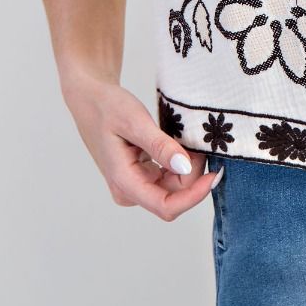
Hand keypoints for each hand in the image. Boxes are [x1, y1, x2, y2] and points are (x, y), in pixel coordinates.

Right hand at [62, 73, 220, 220]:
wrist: (90, 99)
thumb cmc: (108, 107)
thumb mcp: (135, 121)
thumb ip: (160, 146)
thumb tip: (184, 167)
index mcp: (125, 182)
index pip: (166, 206)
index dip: (194, 196)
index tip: (214, 174)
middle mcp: (129, 191)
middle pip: (173, 196)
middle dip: (192, 173)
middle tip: (199, 142)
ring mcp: (134, 185)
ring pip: (173, 188)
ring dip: (187, 168)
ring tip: (189, 140)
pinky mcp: (139, 176)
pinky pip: (167, 178)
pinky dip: (179, 164)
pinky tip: (180, 144)